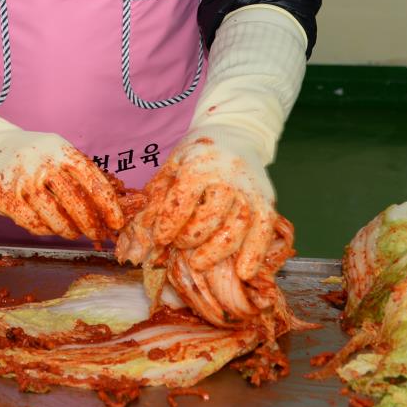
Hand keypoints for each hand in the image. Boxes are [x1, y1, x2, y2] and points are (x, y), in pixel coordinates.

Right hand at [0, 127, 124, 241]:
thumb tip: (107, 208)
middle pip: (77, 204)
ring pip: (56, 219)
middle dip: (92, 224)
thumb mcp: (55, 150)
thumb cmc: (29, 153)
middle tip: (98, 234)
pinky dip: (47, 230)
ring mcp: (22, 183)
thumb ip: (78, 173)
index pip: (92, 180)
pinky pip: (34, 225)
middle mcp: (41, 164)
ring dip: (70, 231)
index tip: (117, 221)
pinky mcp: (5, 200)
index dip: (108, 205)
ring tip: (74, 232)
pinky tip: (50, 226)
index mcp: (59, 150)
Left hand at [139, 127, 277, 279]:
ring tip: (199, 264)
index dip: (169, 223)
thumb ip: (155, 200)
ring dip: (218, 251)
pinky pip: (264, 231)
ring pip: (238, 226)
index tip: (161, 239)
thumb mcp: (172, 167)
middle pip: (212, 215)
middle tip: (179, 248)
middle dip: (192, 237)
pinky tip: (243, 273)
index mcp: (198, 165)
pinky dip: (255, 254)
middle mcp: (227, 177)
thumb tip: (138, 236)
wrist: (236, 134)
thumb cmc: (197, 154)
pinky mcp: (267, 202)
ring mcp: (250, 190)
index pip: (183, 199)